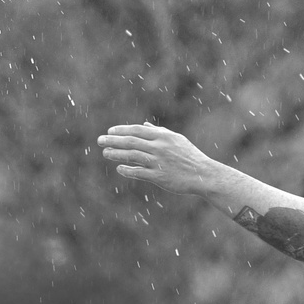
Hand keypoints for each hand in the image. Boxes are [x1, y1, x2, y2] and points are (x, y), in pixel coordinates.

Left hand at [97, 123, 214, 195]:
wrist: (203, 174)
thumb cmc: (189, 156)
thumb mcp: (176, 140)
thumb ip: (159, 132)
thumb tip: (144, 126)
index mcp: (163, 136)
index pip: (137, 130)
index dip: (121, 130)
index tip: (109, 131)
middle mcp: (159, 147)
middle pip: (131, 141)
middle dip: (113, 140)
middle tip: (99, 141)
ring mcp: (159, 162)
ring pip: (132, 156)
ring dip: (116, 154)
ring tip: (105, 153)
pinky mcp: (159, 177)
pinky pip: (139, 172)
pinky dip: (128, 170)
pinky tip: (119, 168)